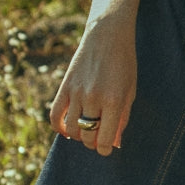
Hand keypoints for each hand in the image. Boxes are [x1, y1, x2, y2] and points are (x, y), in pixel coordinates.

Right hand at [49, 17, 136, 156]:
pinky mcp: (64, 86)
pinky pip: (54, 114)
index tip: (107, 149)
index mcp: (114, 101)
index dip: (105, 149)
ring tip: (86, 133)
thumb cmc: (124, 64)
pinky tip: (66, 130)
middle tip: (98, 140)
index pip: (104, 138)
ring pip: (71, 128)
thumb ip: (122, 118)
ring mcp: (76, 92)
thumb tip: (114, 143)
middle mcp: (93, 98)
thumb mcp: (130, 91)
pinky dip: (58, 127)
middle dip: (92, 143)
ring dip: (78, 137)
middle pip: (87, 135)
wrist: (107, 35)